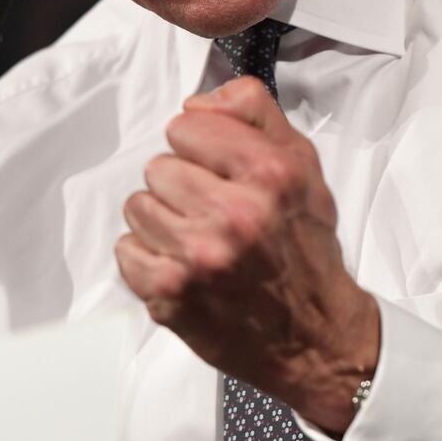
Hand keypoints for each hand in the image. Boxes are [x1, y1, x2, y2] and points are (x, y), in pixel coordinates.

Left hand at [115, 76, 379, 434]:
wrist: (315, 336)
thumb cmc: (305, 247)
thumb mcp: (302, 164)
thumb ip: (253, 112)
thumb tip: (195, 104)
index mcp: (269, 174)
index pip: (186, 125)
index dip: (200, 145)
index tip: (219, 169)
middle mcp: (235, 214)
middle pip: (157, 166)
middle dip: (180, 185)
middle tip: (211, 210)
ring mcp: (198, 257)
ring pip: (137, 205)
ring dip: (161, 219)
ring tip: (197, 239)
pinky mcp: (170, 294)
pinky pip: (125, 249)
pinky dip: (148, 257)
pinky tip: (183, 266)